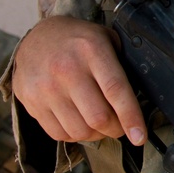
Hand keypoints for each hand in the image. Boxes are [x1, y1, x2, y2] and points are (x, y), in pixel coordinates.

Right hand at [14, 16, 145, 145]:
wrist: (37, 37)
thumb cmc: (78, 40)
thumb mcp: (106, 38)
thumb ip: (123, 64)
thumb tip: (141, 97)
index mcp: (92, 50)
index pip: (116, 90)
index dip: (130, 116)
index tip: (139, 135)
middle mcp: (67, 70)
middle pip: (98, 117)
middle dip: (116, 129)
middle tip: (121, 126)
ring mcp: (46, 88)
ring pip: (80, 131)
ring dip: (97, 135)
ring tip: (101, 124)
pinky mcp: (31, 102)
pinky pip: (59, 134)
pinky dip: (75, 135)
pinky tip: (81, 122)